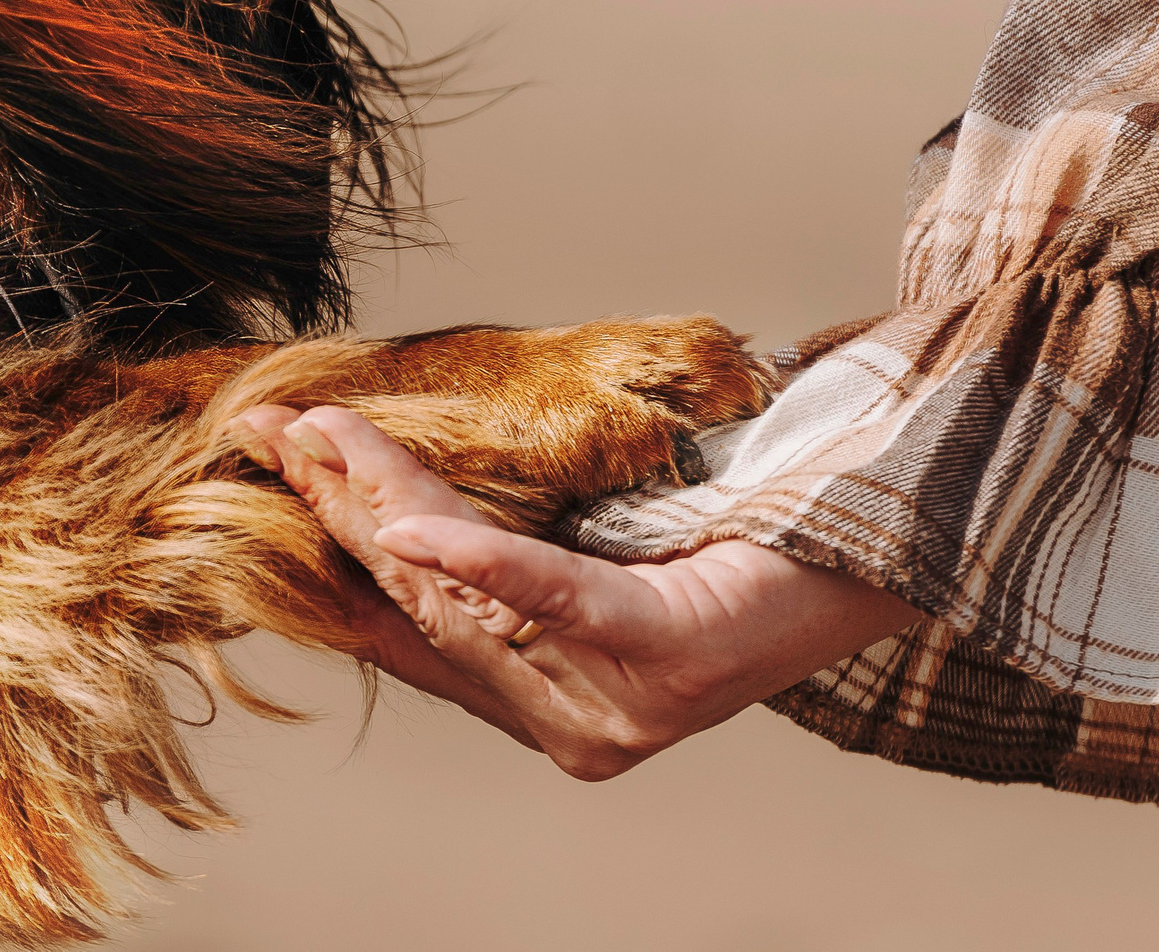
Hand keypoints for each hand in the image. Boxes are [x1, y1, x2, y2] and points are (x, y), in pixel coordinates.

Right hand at [233, 404, 921, 779]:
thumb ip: (505, 555)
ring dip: (388, 502)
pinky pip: (549, 599)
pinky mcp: (656, 654)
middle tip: (279, 432)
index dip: (335, 547)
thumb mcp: (597, 551)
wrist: (882, 556)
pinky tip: (418, 529)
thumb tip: (390, 493)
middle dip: (341, 511)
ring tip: (330, 441)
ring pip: (468, 593)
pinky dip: (477, 556)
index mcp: (545, 708)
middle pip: (424, 607)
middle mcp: (567, 726)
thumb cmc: (742, 548)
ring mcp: (611, 703)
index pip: (411, 629)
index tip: (276, 466)